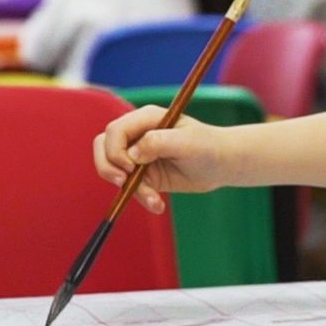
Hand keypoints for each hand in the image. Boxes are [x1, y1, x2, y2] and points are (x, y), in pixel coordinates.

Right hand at [92, 104, 239, 213]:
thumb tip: (133, 154)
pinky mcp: (144, 175)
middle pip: (104, 146)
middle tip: (122, 182)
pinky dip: (141, 198)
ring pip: (114, 171)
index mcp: (146, 119)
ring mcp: (139, 156)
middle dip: (107, 166)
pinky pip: (130, 188)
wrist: (222, 164)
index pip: (115, 131)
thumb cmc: (208, 146)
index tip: (130, 167)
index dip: (115, 150)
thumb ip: (158, 142)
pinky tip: (158, 206)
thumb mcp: (187, 142)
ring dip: (128, 189)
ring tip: (154, 200)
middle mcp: (138, 135)